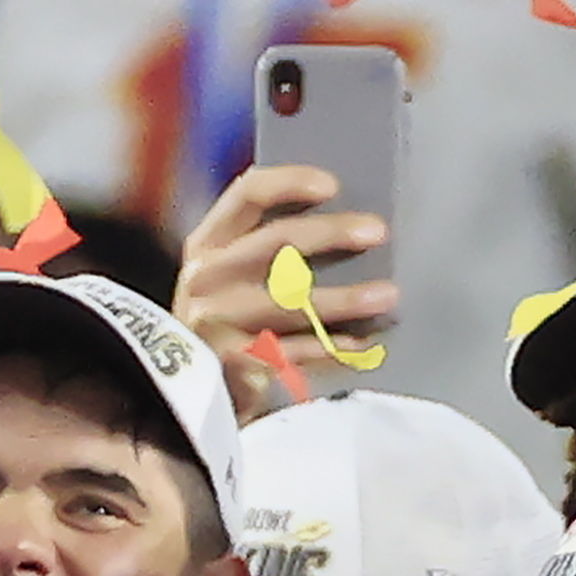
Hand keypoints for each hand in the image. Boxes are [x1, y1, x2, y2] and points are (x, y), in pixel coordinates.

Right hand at [173, 164, 390, 415]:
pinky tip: (361, 345)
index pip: (247, 194)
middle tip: (378, 232)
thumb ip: (264, 248)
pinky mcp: (231, 363)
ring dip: (345, 298)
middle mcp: (206, 276)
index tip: (334, 186)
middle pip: (276, 240)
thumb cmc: (226, 324)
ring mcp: (216, 321)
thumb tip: (346, 225)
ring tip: (387, 295)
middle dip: (333, 232)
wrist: (188, 393)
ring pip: (291, 301)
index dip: (291, 182)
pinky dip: (330, 347)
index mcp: (208, 243)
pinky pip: (293, 351)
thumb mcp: (228, 277)